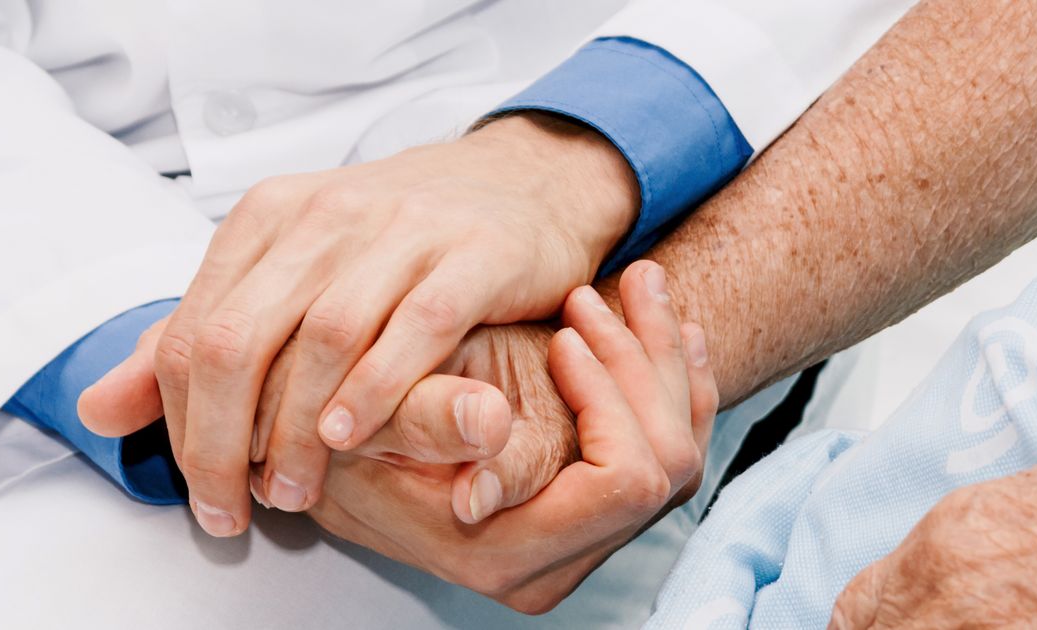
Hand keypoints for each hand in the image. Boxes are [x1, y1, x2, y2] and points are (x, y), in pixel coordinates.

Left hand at [78, 112, 637, 535]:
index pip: (192, 332)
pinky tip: (352, 436)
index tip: (204, 492)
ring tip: (296, 490)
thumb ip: (197, 339)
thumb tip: (98, 410)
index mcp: (267, 217)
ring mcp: (402, 231)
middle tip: (239, 507)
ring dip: (297, 431)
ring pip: (321, 339)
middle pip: (239, 339)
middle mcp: (325, 216)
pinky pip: (415, 328)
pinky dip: (375, 389)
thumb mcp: (287, 272)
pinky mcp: (473, 255)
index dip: (183, 426)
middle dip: (223, 441)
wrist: (525, 182)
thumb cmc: (400, 240)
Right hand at [309, 262, 715, 611]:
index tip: (565, 339)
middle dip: (644, 365)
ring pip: (681, 452)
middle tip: (599, 293)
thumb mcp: (383, 409)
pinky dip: (679, 378)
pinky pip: (677, 449)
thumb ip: (430, 421)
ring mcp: (585, 543)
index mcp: (505, 551)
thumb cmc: (362, 415)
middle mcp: (555, 564)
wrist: (354, 433)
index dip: (607, 400)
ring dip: (665, 357)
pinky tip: (664, 322)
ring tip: (636, 280)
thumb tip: (486, 425)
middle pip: (666, 465)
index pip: (622, 482)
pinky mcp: (602, 513)